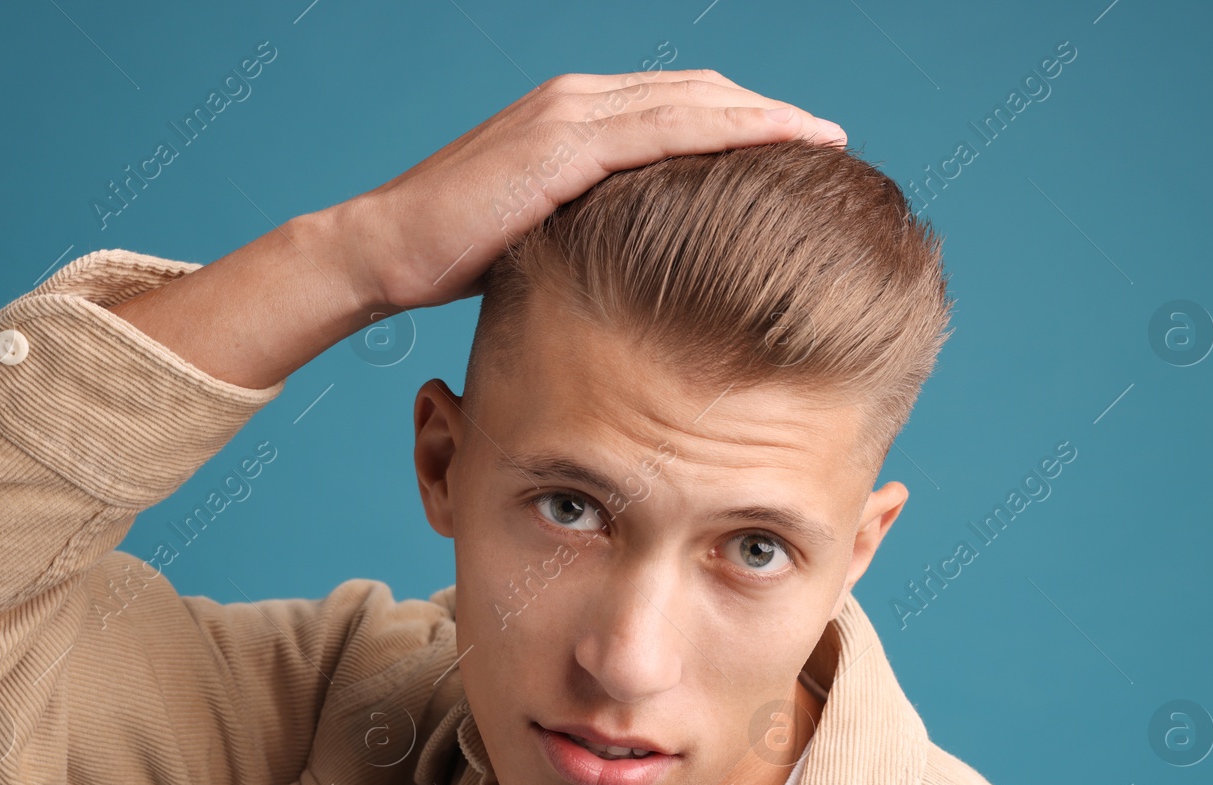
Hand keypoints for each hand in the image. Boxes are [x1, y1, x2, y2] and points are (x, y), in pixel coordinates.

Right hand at [340, 70, 847, 312]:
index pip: (680, 106)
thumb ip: (592, 224)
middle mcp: (578, 100)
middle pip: (702, 93)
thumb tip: (645, 263)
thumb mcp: (541, 231)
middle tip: (829, 143)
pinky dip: (728, 131)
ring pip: (695, 101)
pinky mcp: (562, 145)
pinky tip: (775, 145)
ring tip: (824, 140)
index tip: (796, 151)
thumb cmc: (452, 256)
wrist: (383, 251)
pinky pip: (666, 129)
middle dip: (769, 115)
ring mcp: (570, 116)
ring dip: (766, 117)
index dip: (744, 122)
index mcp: (574, 117)